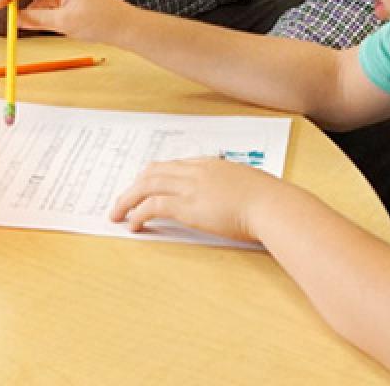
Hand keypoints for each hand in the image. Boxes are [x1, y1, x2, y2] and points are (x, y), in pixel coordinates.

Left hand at [110, 157, 281, 242]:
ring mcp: (190, 186)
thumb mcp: (247, 185)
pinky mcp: (187, 206)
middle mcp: (195, 170)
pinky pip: (153, 206)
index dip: (153, 176)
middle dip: (134, 186)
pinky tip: (134, 225)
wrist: (271, 204)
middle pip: (153, 172)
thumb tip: (233, 198)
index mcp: (209, 164)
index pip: (172, 165)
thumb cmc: (268, 200)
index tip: (143, 186)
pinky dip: (138, 213)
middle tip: (122, 200)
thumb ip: (233, 187)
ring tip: (117, 213)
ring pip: (146, 186)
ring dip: (128, 199)